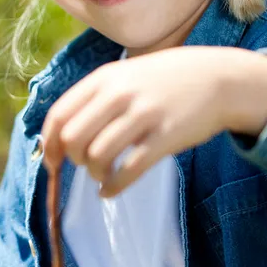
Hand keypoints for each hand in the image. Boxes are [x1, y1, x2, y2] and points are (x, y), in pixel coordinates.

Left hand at [41, 46, 266, 196]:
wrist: (218, 78)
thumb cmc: (164, 80)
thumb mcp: (124, 76)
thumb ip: (94, 98)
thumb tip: (59, 134)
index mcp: (103, 79)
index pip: (59, 115)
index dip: (48, 143)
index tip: (51, 160)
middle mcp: (119, 94)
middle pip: (72, 139)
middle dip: (72, 159)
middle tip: (84, 164)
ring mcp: (143, 115)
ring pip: (97, 156)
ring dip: (93, 173)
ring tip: (101, 175)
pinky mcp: (165, 137)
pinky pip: (128, 170)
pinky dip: (112, 187)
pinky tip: (109, 190)